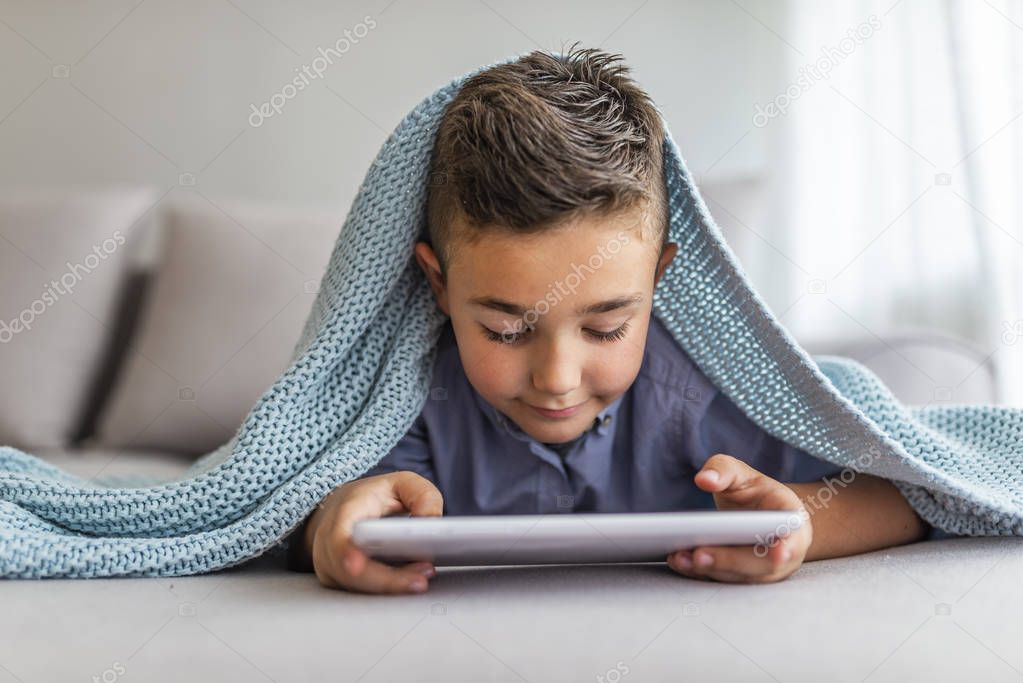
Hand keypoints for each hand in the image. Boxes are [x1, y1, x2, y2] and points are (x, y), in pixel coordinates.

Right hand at [306, 471, 442, 592]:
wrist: (347, 508)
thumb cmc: (376, 497)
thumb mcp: (403, 483)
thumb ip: (423, 495)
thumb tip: (432, 521)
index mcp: (344, 512)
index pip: (339, 536)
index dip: (345, 553)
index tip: (354, 567)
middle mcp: (330, 541)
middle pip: (351, 571)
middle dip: (387, 580)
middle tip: (420, 580)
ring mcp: (331, 564)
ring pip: (356, 586)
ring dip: (390, 586)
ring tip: (420, 580)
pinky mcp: (339, 581)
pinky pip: (359, 592)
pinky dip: (384, 590)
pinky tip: (408, 582)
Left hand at [667, 453, 811, 582]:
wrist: (757, 513)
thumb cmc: (752, 492)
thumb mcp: (740, 473)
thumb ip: (723, 470)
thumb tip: (704, 479)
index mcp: (790, 520)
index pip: (794, 536)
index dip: (788, 547)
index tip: (779, 553)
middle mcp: (784, 552)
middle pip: (760, 564)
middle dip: (730, 560)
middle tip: (699, 554)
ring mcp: (765, 571)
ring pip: (740, 576)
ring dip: (710, 570)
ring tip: (681, 558)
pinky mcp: (743, 579)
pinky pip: (723, 580)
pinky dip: (700, 573)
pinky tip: (679, 562)